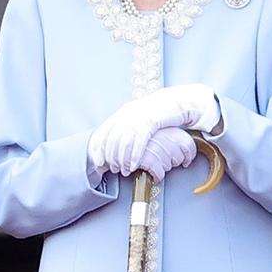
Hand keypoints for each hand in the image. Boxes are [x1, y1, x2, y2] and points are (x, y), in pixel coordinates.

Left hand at [88, 85, 219, 175]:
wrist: (174, 101)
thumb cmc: (156, 113)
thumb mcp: (138, 117)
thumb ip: (126, 127)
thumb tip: (115, 145)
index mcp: (122, 113)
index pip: (103, 132)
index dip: (98, 148)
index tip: (98, 162)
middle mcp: (127, 115)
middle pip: (112, 140)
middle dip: (111, 157)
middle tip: (113, 169)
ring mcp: (138, 119)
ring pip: (124, 143)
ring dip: (123, 160)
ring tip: (125, 170)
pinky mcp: (150, 123)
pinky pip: (139, 142)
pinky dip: (135, 156)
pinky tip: (134, 165)